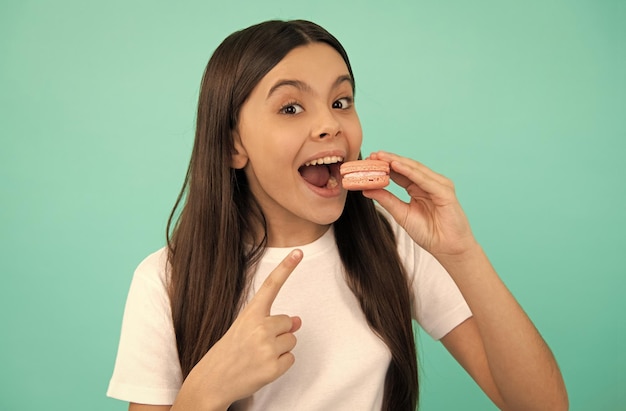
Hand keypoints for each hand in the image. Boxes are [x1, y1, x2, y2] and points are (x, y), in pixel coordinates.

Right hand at [177, 249, 302, 409]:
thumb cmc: (228, 352)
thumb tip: (298, 321)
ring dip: (280, 349)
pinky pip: (291, 359)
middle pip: (288, 322)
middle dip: (279, 332)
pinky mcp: (272, 368)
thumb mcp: (245, 330)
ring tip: (258, 357)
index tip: (298, 252)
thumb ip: (271, 322)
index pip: (271, 285)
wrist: (211, 382)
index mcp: (250, 313)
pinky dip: (280, 365)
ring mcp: (266, 348)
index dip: (286, 267)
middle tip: (257, 345)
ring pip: (292, 340)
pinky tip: (262, 368)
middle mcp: (259, 327)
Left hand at [364, 151, 477, 258]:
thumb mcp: (402, 214)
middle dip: (389, 160)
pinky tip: (396, 166)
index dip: (385, 166)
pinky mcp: (445, 192)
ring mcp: (439, 186)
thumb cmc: (429, 233)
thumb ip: (386, 200)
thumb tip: (366, 189)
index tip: (369, 161)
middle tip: (373, 155)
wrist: (447, 249)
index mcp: (418, 188)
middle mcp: (429, 183)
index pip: (400, 173)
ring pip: (415, 170)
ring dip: (397, 162)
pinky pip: (425, 180)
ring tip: (381, 157)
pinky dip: (410, 172)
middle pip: (407, 168)